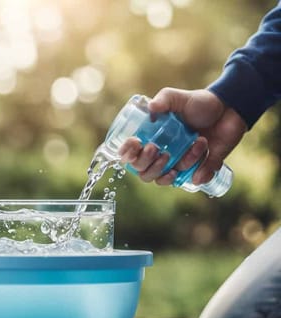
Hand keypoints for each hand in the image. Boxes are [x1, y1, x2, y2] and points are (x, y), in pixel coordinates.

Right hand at [118, 88, 246, 185]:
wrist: (230, 108)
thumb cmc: (200, 102)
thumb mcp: (178, 97)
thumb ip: (164, 99)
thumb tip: (151, 107)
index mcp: (151, 140)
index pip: (131, 155)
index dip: (128, 154)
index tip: (136, 144)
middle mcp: (161, 155)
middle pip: (144, 173)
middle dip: (150, 164)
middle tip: (159, 149)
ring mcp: (179, 164)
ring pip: (168, 177)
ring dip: (182, 162)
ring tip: (198, 142)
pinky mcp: (198, 169)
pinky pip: (193, 180)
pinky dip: (200, 172)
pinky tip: (206, 153)